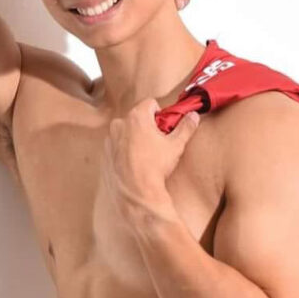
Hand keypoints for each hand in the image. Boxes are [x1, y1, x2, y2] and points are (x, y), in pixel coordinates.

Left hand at [102, 97, 202, 222]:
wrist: (136, 193)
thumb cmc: (154, 167)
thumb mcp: (175, 146)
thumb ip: (185, 127)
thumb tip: (193, 116)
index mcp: (136, 117)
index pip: (150, 103)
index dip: (160, 114)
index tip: (164, 127)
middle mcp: (119, 124)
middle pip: (137, 118)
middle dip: (147, 126)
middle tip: (157, 143)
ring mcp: (109, 139)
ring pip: (126, 132)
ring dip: (135, 138)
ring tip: (146, 156)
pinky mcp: (104, 154)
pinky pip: (117, 146)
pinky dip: (125, 151)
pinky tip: (134, 164)